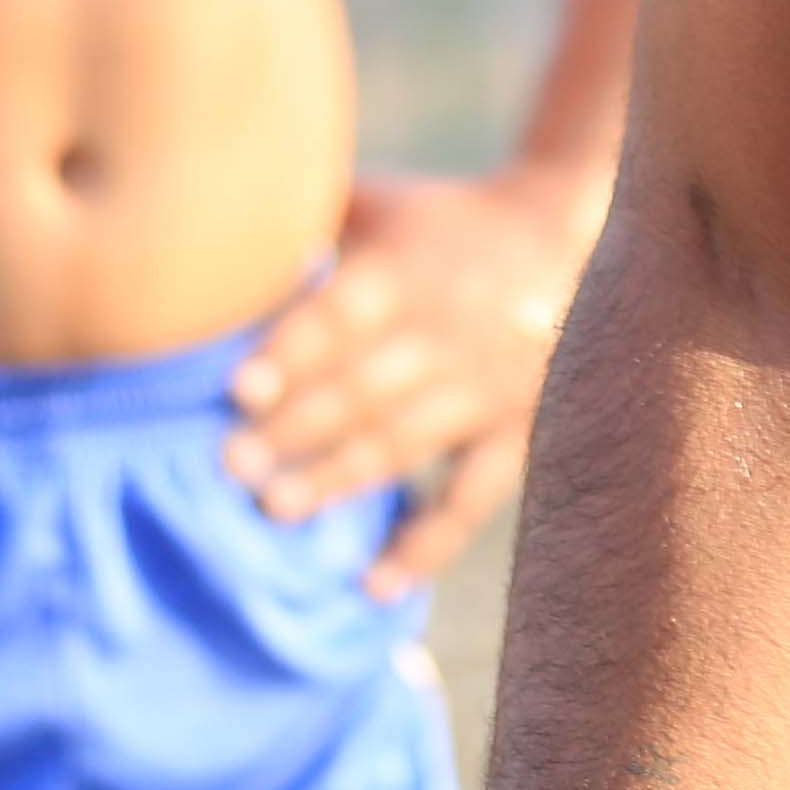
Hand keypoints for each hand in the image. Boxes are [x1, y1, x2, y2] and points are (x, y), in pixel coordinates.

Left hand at [226, 164, 600, 591]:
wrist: (573, 237)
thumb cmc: (442, 223)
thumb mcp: (383, 204)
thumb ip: (310, 218)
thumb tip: (216, 243)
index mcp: (407, 269)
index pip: (343, 313)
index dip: (291, 350)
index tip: (236, 388)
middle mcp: (447, 331)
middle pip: (363, 386)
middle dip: (295, 427)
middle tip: (231, 465)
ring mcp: (485, 389)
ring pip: (404, 441)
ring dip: (340, 477)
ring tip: (277, 508)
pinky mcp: (515, 436)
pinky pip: (470, 500)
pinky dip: (425, 545)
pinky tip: (375, 585)